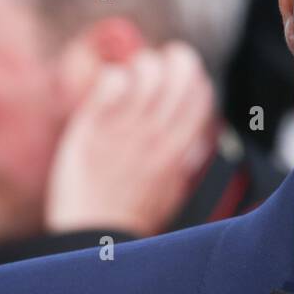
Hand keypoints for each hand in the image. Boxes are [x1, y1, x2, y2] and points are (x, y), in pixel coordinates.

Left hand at [45, 43, 217, 238]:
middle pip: (179, 72)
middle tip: (156, 64)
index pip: (201, 93)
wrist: (92, 235)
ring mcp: (125, 129)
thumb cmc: (130, 212)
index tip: (180, 77)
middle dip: (171, 59)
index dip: (193, 77)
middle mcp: (157, 134)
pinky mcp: (93, 125)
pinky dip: (113, 75)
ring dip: (139, 65)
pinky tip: (109, 85)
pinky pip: (112, 80)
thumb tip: (194, 131)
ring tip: (129, 77)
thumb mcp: (172, 184)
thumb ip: (183, 153)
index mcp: (180, 148)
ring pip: (146, 70)